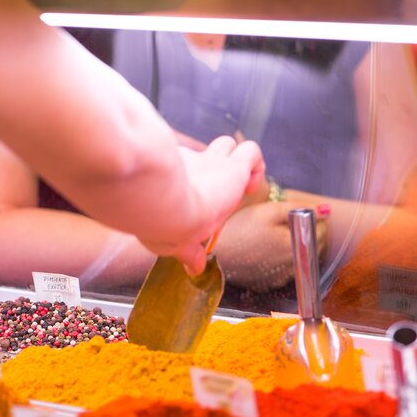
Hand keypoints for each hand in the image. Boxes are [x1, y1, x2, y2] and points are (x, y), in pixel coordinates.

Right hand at [141, 136, 265, 274]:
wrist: (164, 205)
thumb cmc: (160, 224)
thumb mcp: (171, 245)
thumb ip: (187, 253)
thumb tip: (194, 269)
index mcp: (176, 186)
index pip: (193, 180)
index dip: (203, 193)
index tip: (206, 215)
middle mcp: (192, 170)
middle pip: (210, 157)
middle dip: (220, 168)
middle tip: (222, 195)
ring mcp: (212, 165)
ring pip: (228, 146)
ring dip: (240, 163)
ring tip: (244, 186)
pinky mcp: (233, 166)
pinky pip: (251, 152)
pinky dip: (257, 166)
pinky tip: (251, 186)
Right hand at [213, 200, 327, 291]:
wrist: (211, 253)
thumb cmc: (237, 229)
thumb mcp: (267, 211)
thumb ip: (298, 209)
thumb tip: (325, 210)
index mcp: (295, 245)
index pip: (321, 231)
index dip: (311, 218)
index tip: (295, 214)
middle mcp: (291, 265)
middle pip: (311, 246)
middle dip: (303, 233)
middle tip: (281, 224)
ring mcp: (278, 277)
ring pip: (297, 258)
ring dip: (290, 248)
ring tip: (268, 238)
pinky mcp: (266, 283)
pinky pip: (280, 270)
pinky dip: (276, 261)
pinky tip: (261, 252)